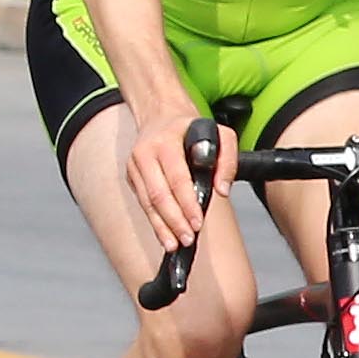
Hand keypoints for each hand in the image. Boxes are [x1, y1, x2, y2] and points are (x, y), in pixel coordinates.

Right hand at [122, 101, 229, 251]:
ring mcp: (135, 166)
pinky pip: (143, 202)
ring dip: (161, 226)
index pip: (176, 178)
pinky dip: (154, 221)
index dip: (186, 203)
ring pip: (147, 202)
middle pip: (158, 194)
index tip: (197, 222)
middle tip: (188, 238)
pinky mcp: (132, 176)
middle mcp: (145, 154)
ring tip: (175, 244)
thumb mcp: (220, 133)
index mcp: (165, 143)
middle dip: (173, 220)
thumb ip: (227, 160)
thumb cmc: (191, 127)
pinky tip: (165, 235)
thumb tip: (222, 190)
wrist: (160, 113)